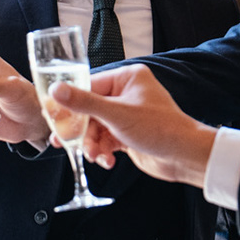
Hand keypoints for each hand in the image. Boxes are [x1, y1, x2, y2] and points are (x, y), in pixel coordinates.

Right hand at [48, 64, 215, 185]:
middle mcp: (127, 94)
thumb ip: (84, 103)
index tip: (54, 117)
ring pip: (96, 128)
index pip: (88, 86)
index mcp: (127, 78)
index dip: (70, 104)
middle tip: (64, 142)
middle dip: (82, 130)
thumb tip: (56, 90)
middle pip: (89, 110)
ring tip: (94, 155)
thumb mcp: (116, 114)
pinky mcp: (128, 134)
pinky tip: (107, 160)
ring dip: (92, 144)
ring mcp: (127, 115)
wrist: (184, 157)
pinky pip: (106, 140)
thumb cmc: (159, 129)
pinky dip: (103, 151)